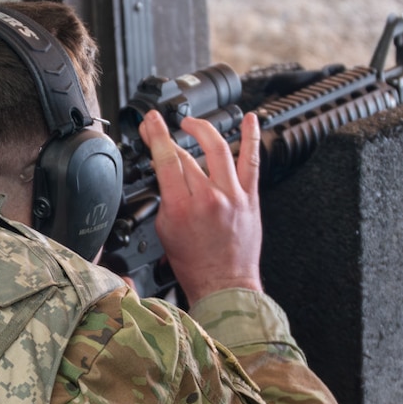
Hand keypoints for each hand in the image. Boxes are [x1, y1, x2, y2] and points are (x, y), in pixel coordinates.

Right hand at [139, 109, 264, 300]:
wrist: (224, 284)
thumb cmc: (195, 265)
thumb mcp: (165, 232)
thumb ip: (164, 200)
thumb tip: (164, 175)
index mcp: (181, 207)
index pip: (166, 160)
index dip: (156, 135)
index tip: (151, 122)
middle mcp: (207, 198)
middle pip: (186, 154)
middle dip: (169, 135)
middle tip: (161, 126)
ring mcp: (231, 195)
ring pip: (217, 149)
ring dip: (202, 129)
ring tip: (192, 123)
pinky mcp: (249, 197)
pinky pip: (251, 161)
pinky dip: (251, 138)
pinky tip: (250, 120)